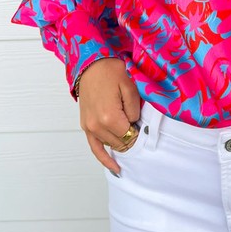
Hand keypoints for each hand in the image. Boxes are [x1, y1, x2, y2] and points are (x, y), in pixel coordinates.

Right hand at [77, 57, 142, 174]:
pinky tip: (115, 168)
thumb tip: (135, 126)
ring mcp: (89, 127)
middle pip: (121, 143)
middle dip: (132, 137)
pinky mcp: (86, 126)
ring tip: (131, 136)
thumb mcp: (130, 88)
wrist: (91, 64)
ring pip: (111, 145)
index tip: (144, 125)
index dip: (140, 132)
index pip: (131, 136)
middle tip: (138, 125)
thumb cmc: (111, 72)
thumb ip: (134, 111)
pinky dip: (104, 158)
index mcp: (109, 118)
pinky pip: (95, 148)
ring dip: (121, 142)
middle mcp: (97, 126)